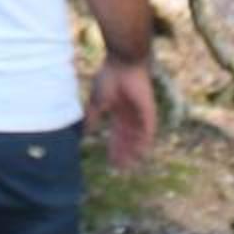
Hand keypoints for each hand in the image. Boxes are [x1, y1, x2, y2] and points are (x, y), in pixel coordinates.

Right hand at [89, 56, 156, 170]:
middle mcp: (131, 115)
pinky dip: (145, 143)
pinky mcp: (149, 112)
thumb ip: (92, 118)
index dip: (114, 148)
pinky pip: (149, 131)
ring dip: (134, 152)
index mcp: (119, 111)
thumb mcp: (97, 102)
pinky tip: (141, 154)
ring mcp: (141, 114)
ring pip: (138, 138)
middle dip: (123, 153)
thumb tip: (83, 133)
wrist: (123, 64)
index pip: (117, 134)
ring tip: (130, 165)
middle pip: (128, 139)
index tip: (110, 161)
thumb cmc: (109, 77)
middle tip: (120, 169)